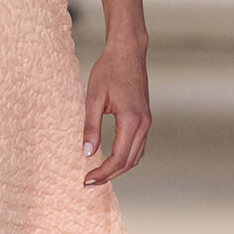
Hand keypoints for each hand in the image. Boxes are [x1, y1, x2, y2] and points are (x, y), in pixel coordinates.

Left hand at [82, 39, 151, 185]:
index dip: (103, 173)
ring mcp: (147, 122)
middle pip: (129, 162)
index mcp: (131, 120)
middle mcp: (144, 124)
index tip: (86, 179)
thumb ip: (90, 127)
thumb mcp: (93, 98)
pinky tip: (111, 159)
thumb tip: (87, 153)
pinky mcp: (145, 118)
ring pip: (136, 156)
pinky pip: (138, 146)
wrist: (128, 52)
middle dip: (109, 175)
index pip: (118, 158)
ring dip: (118, 169)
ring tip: (98, 174)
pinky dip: (126, 157)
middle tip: (89, 182)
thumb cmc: (109, 70)